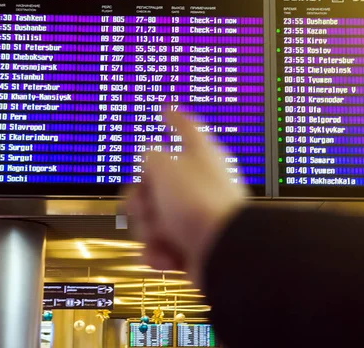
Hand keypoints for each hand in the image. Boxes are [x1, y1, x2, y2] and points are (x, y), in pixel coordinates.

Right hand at [124, 111, 246, 287]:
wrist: (223, 254)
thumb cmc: (200, 206)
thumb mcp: (165, 168)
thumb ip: (150, 156)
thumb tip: (148, 158)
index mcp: (201, 157)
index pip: (185, 128)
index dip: (172, 116)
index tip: (166, 108)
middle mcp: (198, 185)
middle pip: (154, 183)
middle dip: (140, 199)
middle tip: (145, 206)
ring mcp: (194, 216)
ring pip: (151, 218)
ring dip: (148, 230)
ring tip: (161, 237)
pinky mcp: (190, 246)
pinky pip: (159, 246)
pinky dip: (158, 252)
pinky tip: (165, 256)